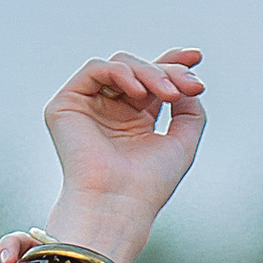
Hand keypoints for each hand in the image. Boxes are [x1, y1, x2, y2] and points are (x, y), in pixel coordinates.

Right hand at [44, 45, 204, 237]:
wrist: (119, 204)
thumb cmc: (148, 184)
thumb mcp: (182, 141)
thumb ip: (190, 109)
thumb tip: (188, 82)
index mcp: (134, 120)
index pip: (152, 81)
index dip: (173, 65)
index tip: (196, 57)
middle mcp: (110, 111)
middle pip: (139, 69)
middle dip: (167, 71)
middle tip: (188, 87)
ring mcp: (88, 106)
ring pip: (120, 65)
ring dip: (149, 73)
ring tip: (167, 94)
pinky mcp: (66, 104)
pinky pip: (95, 69)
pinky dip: (121, 72)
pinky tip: (138, 91)